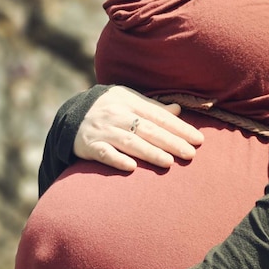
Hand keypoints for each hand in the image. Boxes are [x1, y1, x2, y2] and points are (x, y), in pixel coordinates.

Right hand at [75, 86, 203, 170]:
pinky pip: (103, 153)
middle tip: (190, 154)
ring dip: (150, 152)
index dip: (179, 127)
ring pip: (129, 142)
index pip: (158, 115)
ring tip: (169, 162)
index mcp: (128, 101)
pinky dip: (117, 159)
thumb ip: (152, 107)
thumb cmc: (108, 109)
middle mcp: (116, 114)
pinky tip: (131, 167)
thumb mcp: (128, 101)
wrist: (70, 116)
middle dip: (170, 142)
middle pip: (147, 129)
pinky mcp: (88, 145)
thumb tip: (178, 109)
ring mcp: (102, 130)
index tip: (197, 139)